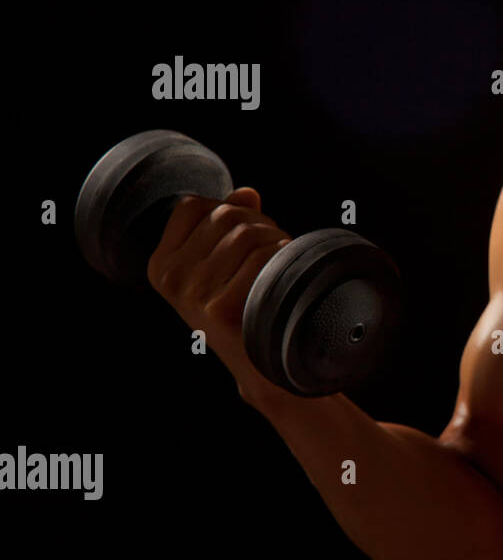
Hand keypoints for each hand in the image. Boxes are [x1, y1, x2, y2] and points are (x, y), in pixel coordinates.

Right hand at [146, 187, 292, 400]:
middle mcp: (170, 278)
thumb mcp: (226, 266)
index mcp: (161, 264)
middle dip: (259, 224)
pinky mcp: (219, 308)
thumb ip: (230, 224)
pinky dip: (282, 261)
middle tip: (273, 250)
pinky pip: (261, 259)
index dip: (227, 208)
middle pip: (225, 215)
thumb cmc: (247, 308)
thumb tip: (246, 192)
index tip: (244, 233)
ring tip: (279, 265)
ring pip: (247, 233)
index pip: (192, 205)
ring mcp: (192, 294)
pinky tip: (284, 279)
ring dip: (275, 241)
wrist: (262, 367)